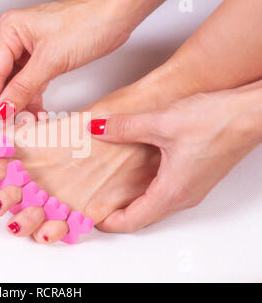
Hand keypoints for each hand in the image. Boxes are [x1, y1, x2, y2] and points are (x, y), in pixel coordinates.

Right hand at [0, 0, 184, 115]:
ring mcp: (30, 49)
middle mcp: (16, 39)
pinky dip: (33, 99)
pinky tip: (36, 114)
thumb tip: (2, 109)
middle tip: (4, 129)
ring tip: (24, 125)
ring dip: (21, 105)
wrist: (115, 17)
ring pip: (17, 85)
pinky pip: (32, 83)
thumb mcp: (50, 61)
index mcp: (10, 31)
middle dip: (5, 105)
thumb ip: (23, 88)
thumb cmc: (87, 23)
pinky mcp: (44, 58)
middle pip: (2, 80)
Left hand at [90, 86, 261, 232]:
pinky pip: (166, 194)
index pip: (132, 221)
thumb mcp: (161, 122)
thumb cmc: (217, 122)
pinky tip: (137, 175)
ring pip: (155, 206)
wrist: (251, 114)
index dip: (108, 222)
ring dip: (132, 204)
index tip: (90, 217)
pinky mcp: (196, 177)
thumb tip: (98, 127)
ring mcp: (192, 189)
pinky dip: (146, 192)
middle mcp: (183, 196)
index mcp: (171, 192)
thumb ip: (125, 127)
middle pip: (143, 217)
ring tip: (110, 192)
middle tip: (96, 205)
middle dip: (117, 215)